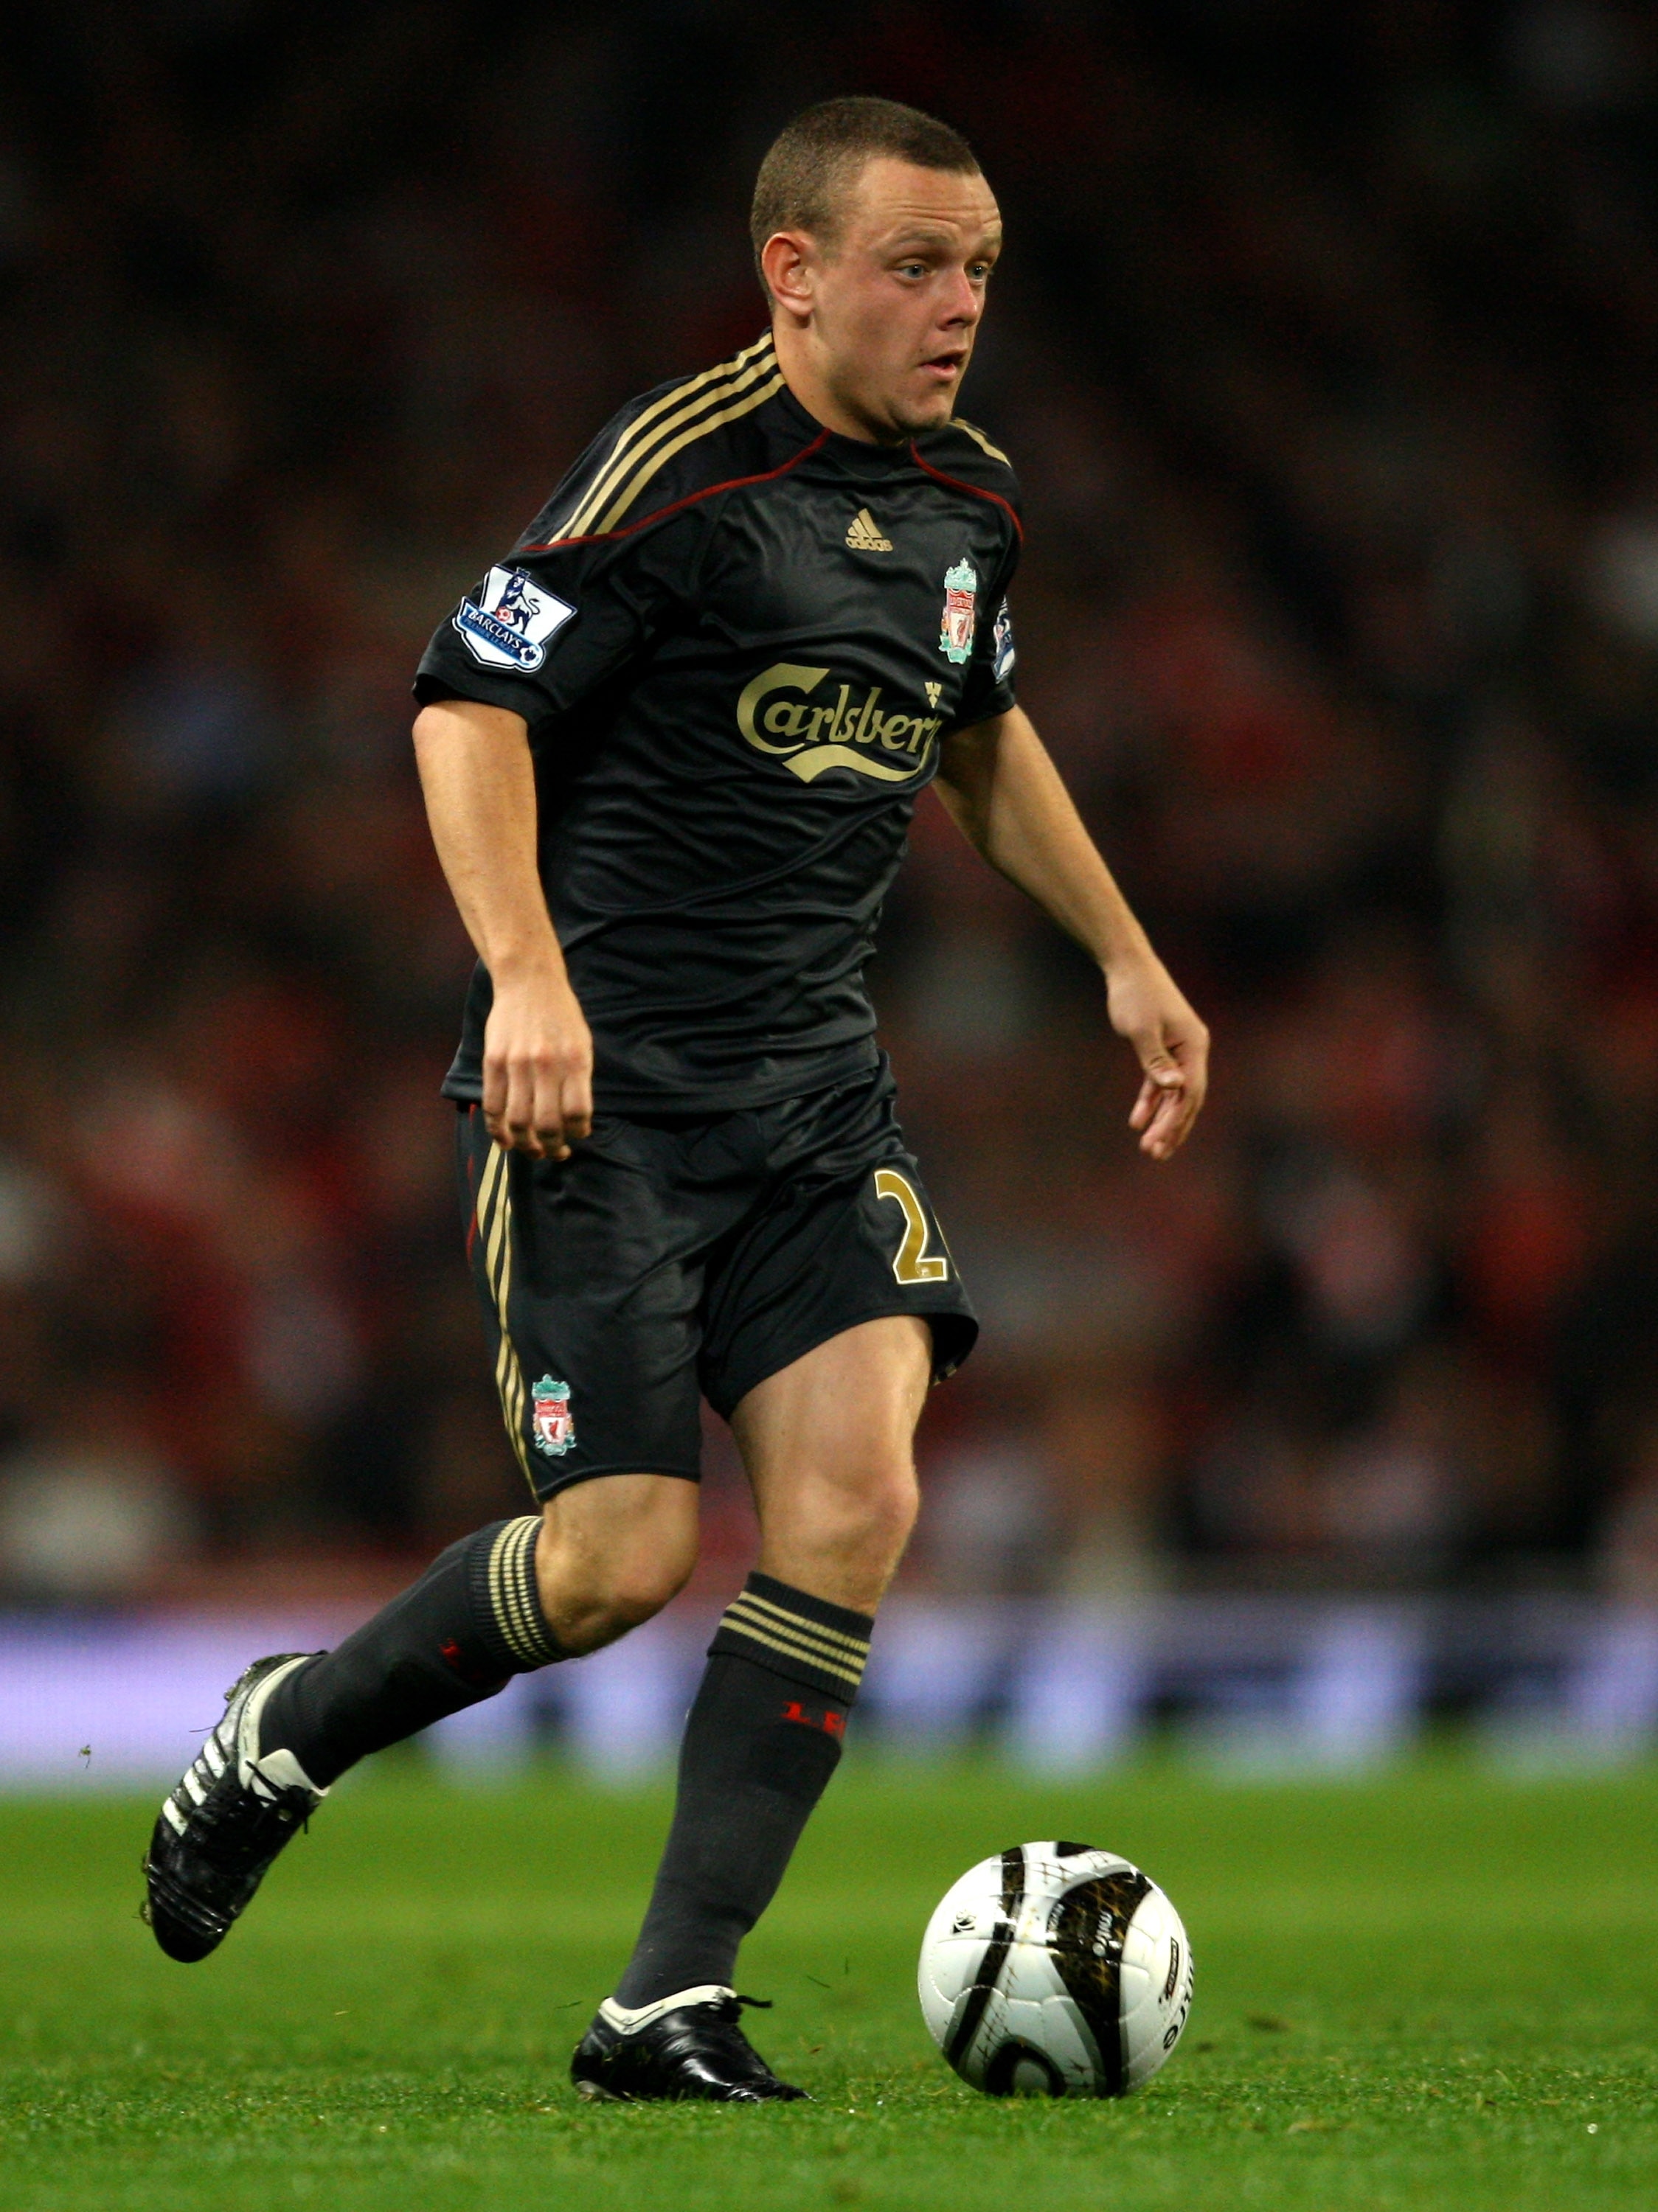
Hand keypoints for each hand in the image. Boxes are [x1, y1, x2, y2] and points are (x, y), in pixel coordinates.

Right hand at [481, 968, 593, 1159]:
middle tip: (555, 1152)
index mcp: (575, 1061)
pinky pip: (493, 1106)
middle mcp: (546, 1065)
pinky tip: (507, 1140)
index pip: (577, 1113)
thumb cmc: (561, 1016)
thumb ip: (578, 1081)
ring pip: (518, 1121)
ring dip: (526, 1145)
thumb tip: (574, 1122)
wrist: (529, 982)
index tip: (577, 1135)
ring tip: (533, 1150)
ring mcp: (516, 1064)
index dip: (578, 1133)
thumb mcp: (582, 1044)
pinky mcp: (493, 1062)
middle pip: (547, 1124)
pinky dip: (498, 1130)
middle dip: (552, 1147)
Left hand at [1106, 952, 1208, 1162]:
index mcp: (1194, 1046)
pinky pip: (1160, 1082)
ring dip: (1162, 1120)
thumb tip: (1174, 1088)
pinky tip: (1137, 1121)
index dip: (1176, 1121)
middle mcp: (1192, 1050)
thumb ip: (1156, 1062)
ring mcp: (1179, 1051)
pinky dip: (1150, 1101)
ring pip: (1174, 1094)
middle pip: (1187, 1099)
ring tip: (1150, 1147)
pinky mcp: (1163, 1049)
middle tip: (1155, 1154)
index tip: (1158, 1142)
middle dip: (1172, 1128)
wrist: (1128, 966)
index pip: (1190, 1092)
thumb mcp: (1142, 1030)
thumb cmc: (1135, 994)